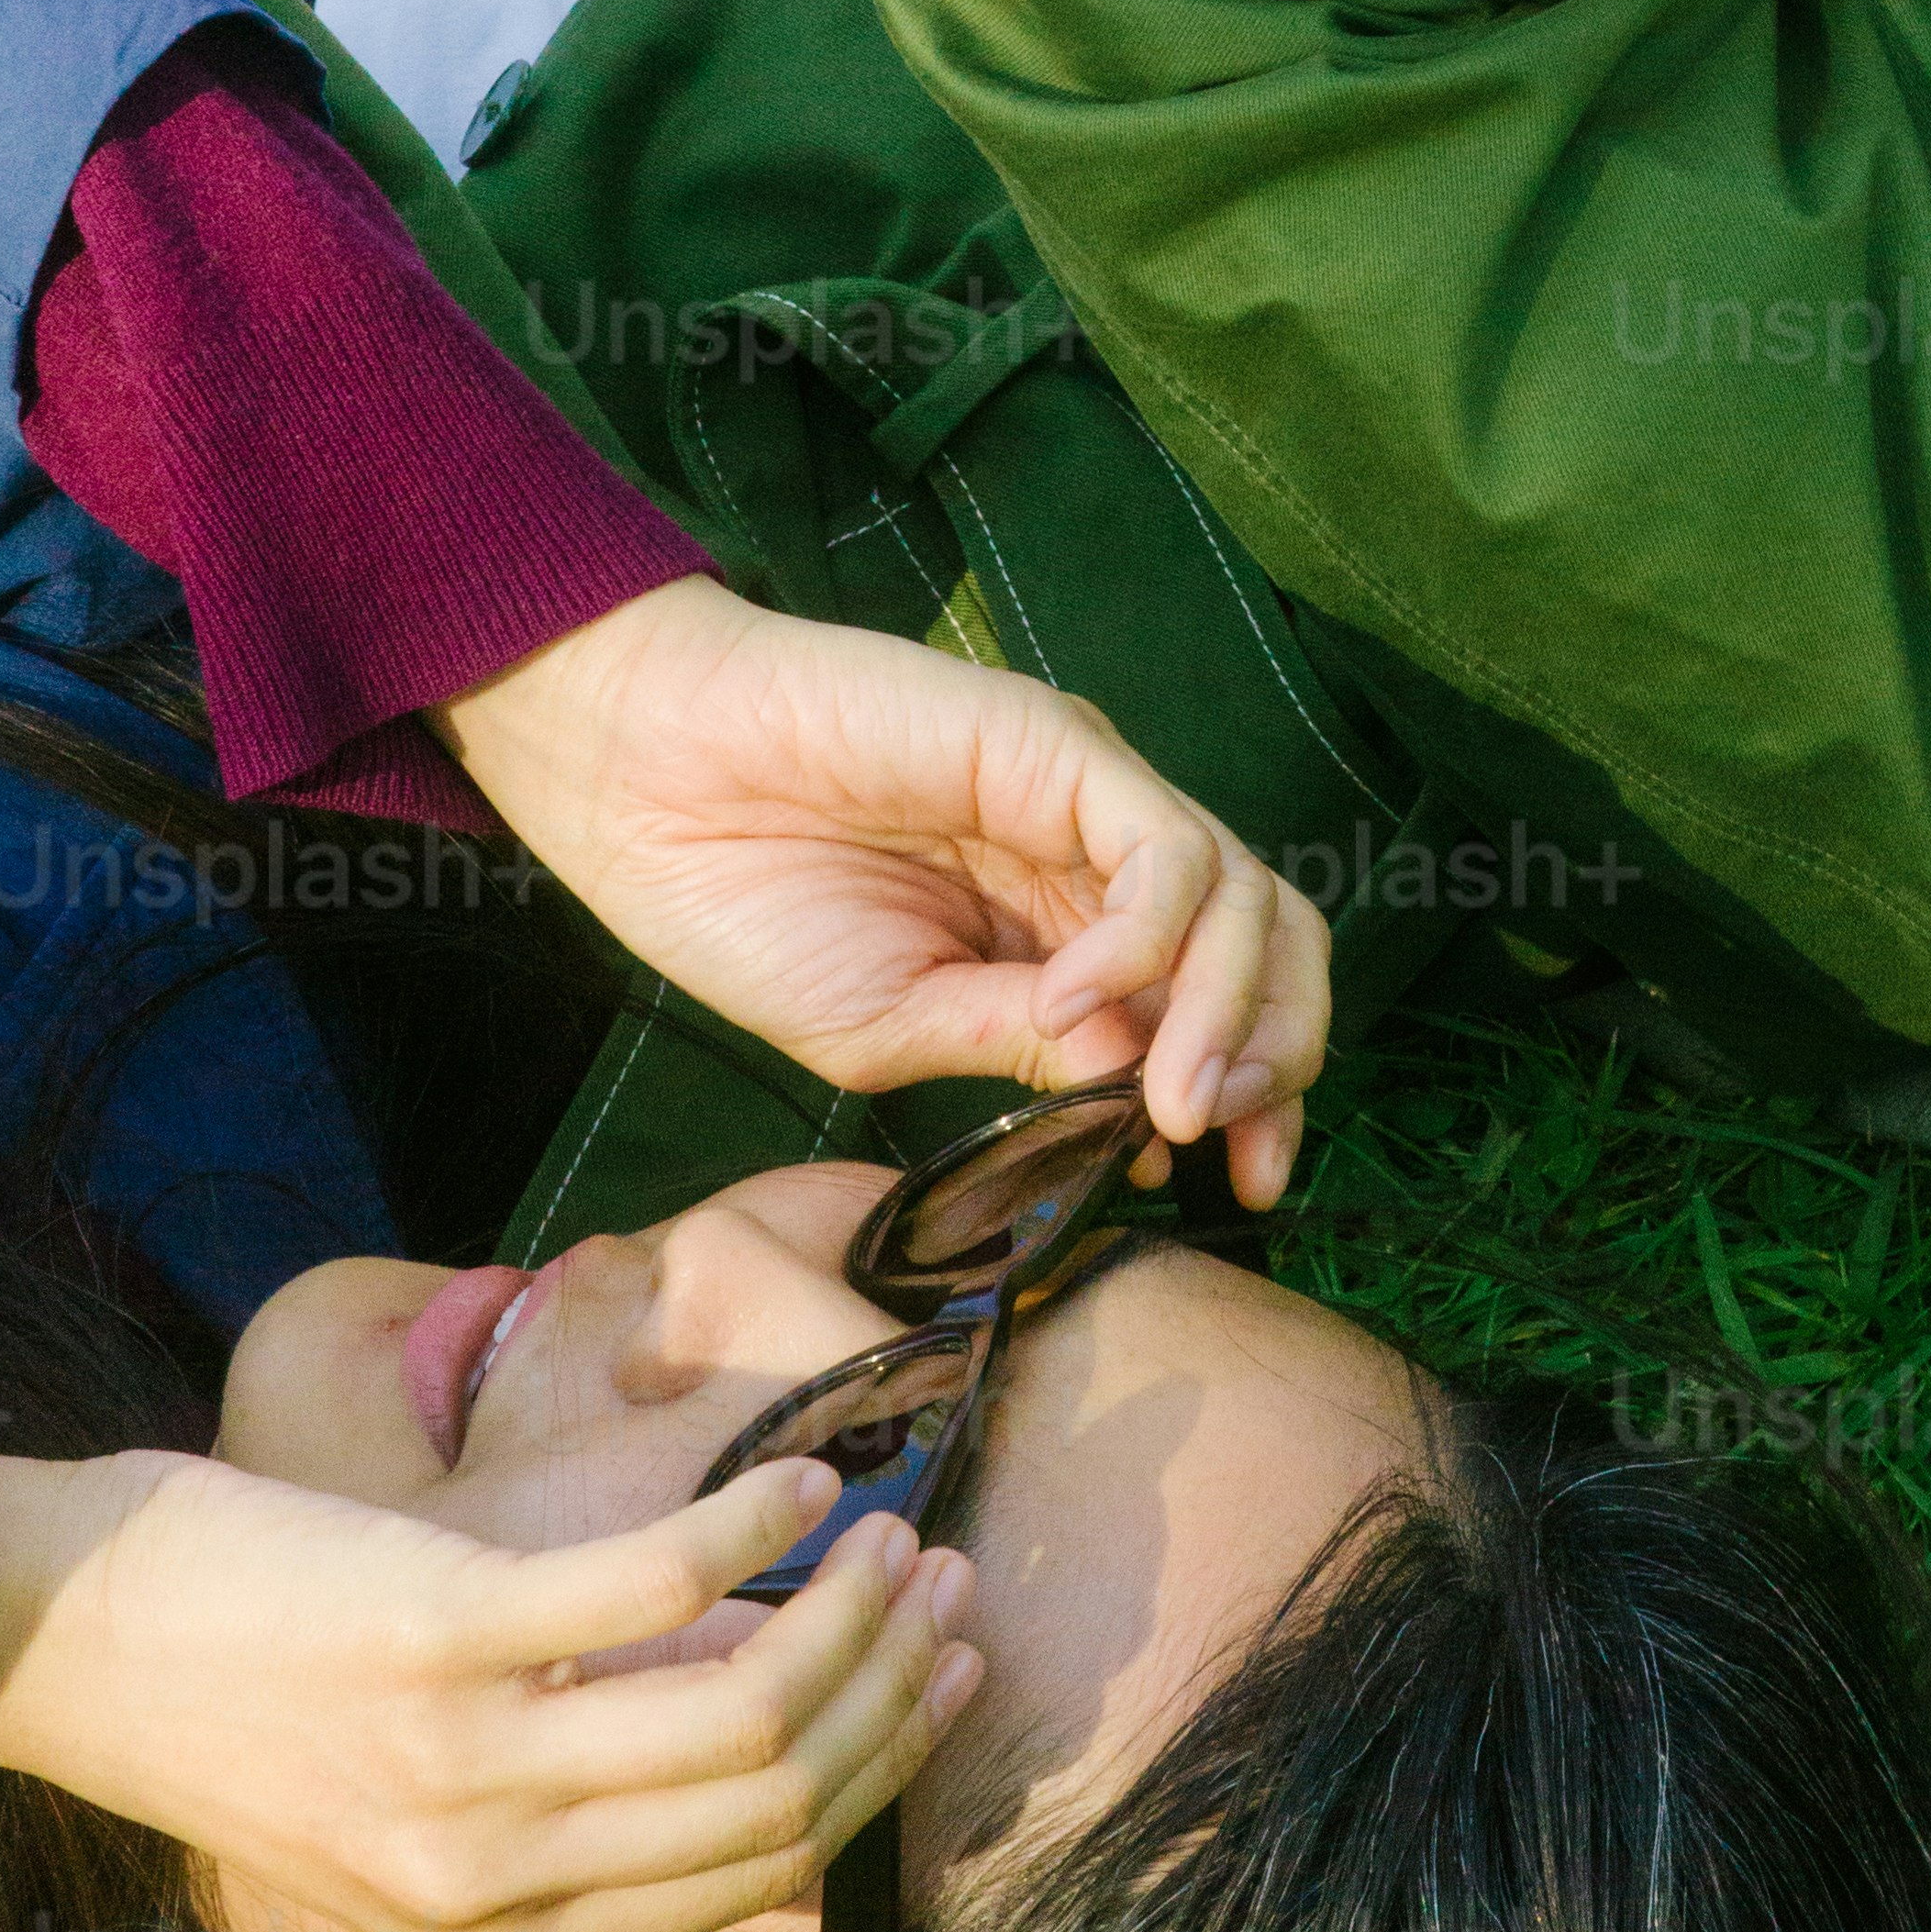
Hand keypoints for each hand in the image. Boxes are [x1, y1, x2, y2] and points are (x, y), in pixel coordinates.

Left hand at [0, 1439, 975, 1931]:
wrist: (64, 1640)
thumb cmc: (252, 1708)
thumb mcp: (415, 1816)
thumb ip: (582, 1812)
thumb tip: (782, 1734)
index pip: (761, 1874)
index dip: (885, 1771)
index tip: (951, 1671)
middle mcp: (491, 1883)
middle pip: (772, 1798)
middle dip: (896, 1687)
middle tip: (948, 1582)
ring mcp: (461, 1766)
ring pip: (741, 1712)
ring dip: (849, 1608)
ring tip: (890, 1524)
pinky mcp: (435, 1635)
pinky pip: (650, 1586)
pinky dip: (752, 1524)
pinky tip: (800, 1474)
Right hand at [446, 580, 1332, 1204]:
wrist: (649, 789)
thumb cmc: (745, 905)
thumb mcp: (888, 1031)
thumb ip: (1018, 1048)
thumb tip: (1140, 1089)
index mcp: (1065, 934)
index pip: (1218, 1002)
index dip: (1258, 1089)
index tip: (1245, 1184)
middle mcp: (1098, 861)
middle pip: (1269, 940)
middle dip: (1281, 1049)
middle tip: (1231, 1149)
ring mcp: (1088, 798)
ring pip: (1241, 892)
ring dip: (1227, 1010)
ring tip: (1163, 1104)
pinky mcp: (1058, 746)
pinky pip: (1162, 846)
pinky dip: (1147, 936)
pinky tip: (1072, 999)